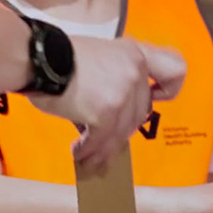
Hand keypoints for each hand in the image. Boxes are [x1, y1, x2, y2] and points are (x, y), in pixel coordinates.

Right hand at [29, 38, 185, 168]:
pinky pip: (102, 141)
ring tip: (88, 158)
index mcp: (135, 54)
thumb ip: (114, 78)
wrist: (38, 58)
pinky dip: (89, 151)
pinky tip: (78, 152)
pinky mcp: (106, 112)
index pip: (175, 71)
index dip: (167, 91)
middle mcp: (135, 72)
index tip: (154, 98)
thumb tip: (112, 119)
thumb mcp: (99, 55)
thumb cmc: (58, 57)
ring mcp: (122, 93)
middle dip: (121, 130)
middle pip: (140, 113)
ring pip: (121, 133)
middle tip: (102, 142)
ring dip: (103, 149)